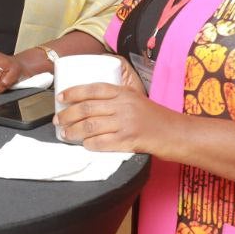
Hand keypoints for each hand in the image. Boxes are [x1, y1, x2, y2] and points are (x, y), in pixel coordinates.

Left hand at [54, 80, 176, 153]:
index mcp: (124, 93)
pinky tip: (84, 144)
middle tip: (58, 120)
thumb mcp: (135, 99)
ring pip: (90, 126)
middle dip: (67, 115)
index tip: (60, 97)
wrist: (176, 133)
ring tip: (65, 134)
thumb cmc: (154, 117)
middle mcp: (123, 106)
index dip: (73, 92)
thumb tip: (87, 103)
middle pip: (86, 108)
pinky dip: (89, 144)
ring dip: (73, 131)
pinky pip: (101, 143)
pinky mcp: (128, 140)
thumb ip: (116, 99)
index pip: (93, 88)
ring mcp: (125, 123)